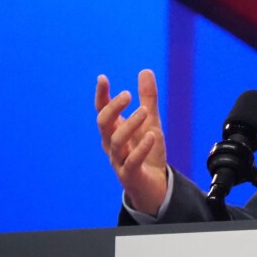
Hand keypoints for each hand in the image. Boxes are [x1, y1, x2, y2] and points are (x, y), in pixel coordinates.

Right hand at [95, 69, 167, 215]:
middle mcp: (112, 144)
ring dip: (129, 125)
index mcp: (115, 131)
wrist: (155, 185)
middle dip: (112, 108)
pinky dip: (141, 149)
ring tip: (145, 111)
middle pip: (103, 124)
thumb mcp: (151, 122)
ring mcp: (119, 160)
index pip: (102, 111)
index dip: (101, 95)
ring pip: (116, 142)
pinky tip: (152, 136)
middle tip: (127, 95)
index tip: (103, 78)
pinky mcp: (130, 175)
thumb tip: (145, 71)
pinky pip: (132, 162)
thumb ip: (148, 99)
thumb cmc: (148, 151)